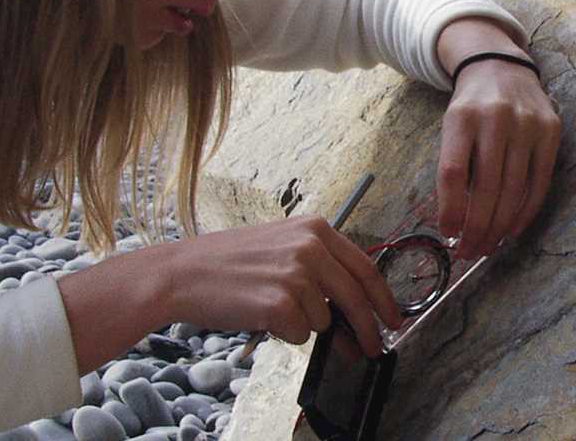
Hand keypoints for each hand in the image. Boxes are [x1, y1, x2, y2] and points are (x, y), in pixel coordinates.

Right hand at [157, 216, 402, 355]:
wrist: (181, 274)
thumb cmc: (227, 264)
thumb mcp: (281, 251)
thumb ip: (321, 275)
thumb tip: (355, 317)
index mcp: (316, 228)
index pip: (366, 266)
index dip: (384, 297)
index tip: (394, 318)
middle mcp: (311, 246)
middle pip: (357, 298)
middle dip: (368, 329)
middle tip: (373, 348)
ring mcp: (297, 274)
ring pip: (324, 320)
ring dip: (303, 325)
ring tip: (269, 306)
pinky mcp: (281, 302)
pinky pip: (301, 335)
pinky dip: (284, 334)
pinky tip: (261, 316)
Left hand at [436, 57, 560, 259]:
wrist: (501, 67)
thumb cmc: (471, 107)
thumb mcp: (452, 126)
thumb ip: (454, 166)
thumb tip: (455, 222)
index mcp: (462, 117)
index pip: (454, 172)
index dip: (451, 209)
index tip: (448, 234)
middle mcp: (496, 118)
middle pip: (486, 187)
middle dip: (477, 227)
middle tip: (469, 252)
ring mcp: (527, 124)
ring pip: (514, 189)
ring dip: (500, 226)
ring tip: (488, 246)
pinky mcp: (550, 131)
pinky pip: (540, 182)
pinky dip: (526, 212)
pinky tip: (513, 229)